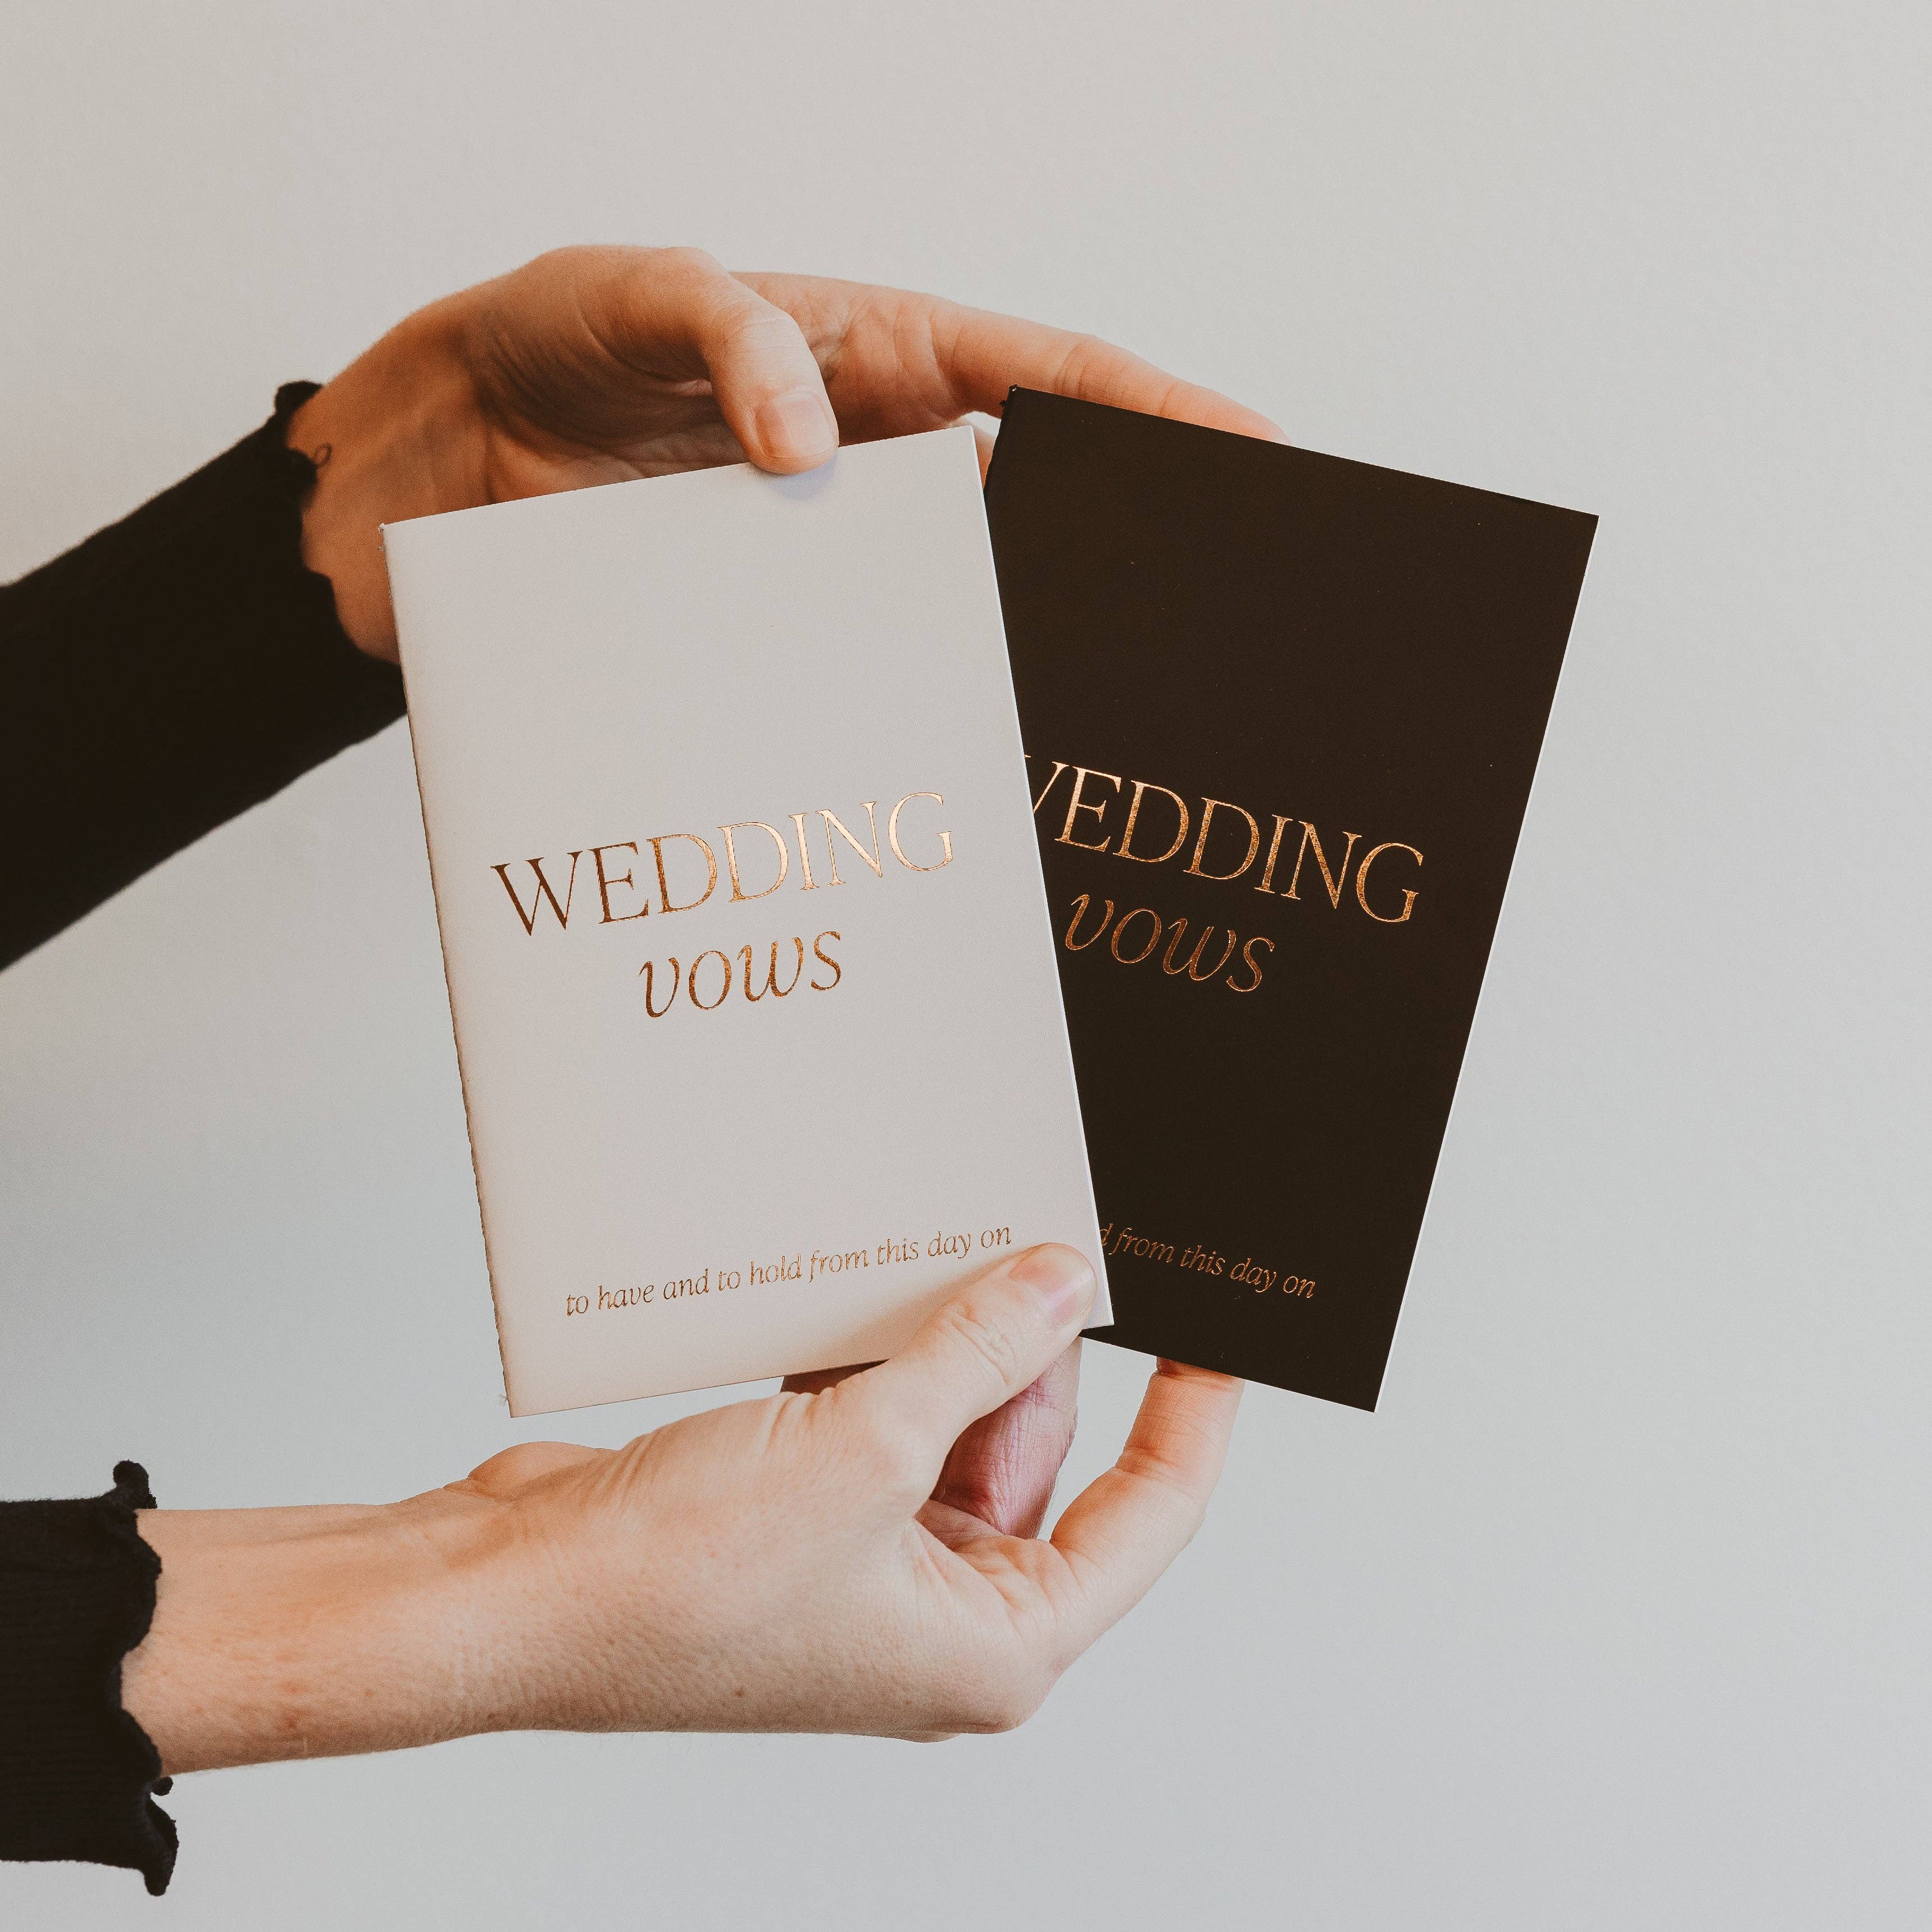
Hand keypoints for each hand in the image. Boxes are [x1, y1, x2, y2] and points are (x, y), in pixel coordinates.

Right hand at [124, 1245, 1241, 1766]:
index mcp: (994, 1645)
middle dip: (1035, 1346)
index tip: (1215, 1328)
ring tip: (951, 1243)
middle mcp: (938, 1614)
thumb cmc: (675, 1585)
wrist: (507, 1598)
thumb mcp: (870, 1451)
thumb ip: (981, 1355)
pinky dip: (875, 1356)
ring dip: (945, 1341)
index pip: (1148, 1516)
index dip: (1192, 1416)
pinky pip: (873, 1417)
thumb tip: (1063, 1284)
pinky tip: (862, 1285)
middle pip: (1040, 1454)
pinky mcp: (798, 1516)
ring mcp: (864, 1565)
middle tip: (1044, 1237)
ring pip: (951, 1424)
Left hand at [291, 245, 1278, 657]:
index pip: (1044, 375)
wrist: (434, 451)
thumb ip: (729, 336)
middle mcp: (868, 468)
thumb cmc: (551, 337)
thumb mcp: (636, 293)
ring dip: (989, 656)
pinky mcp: (762, 635)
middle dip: (1102, 555)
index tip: (1245, 449)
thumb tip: (807, 436)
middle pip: (1021, 510)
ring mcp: (820, 562)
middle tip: (1182, 615)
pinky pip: (845, 678)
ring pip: (942, 613)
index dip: (1151, 410)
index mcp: (875, 356)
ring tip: (1066, 712)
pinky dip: (879, 717)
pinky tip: (913, 761)